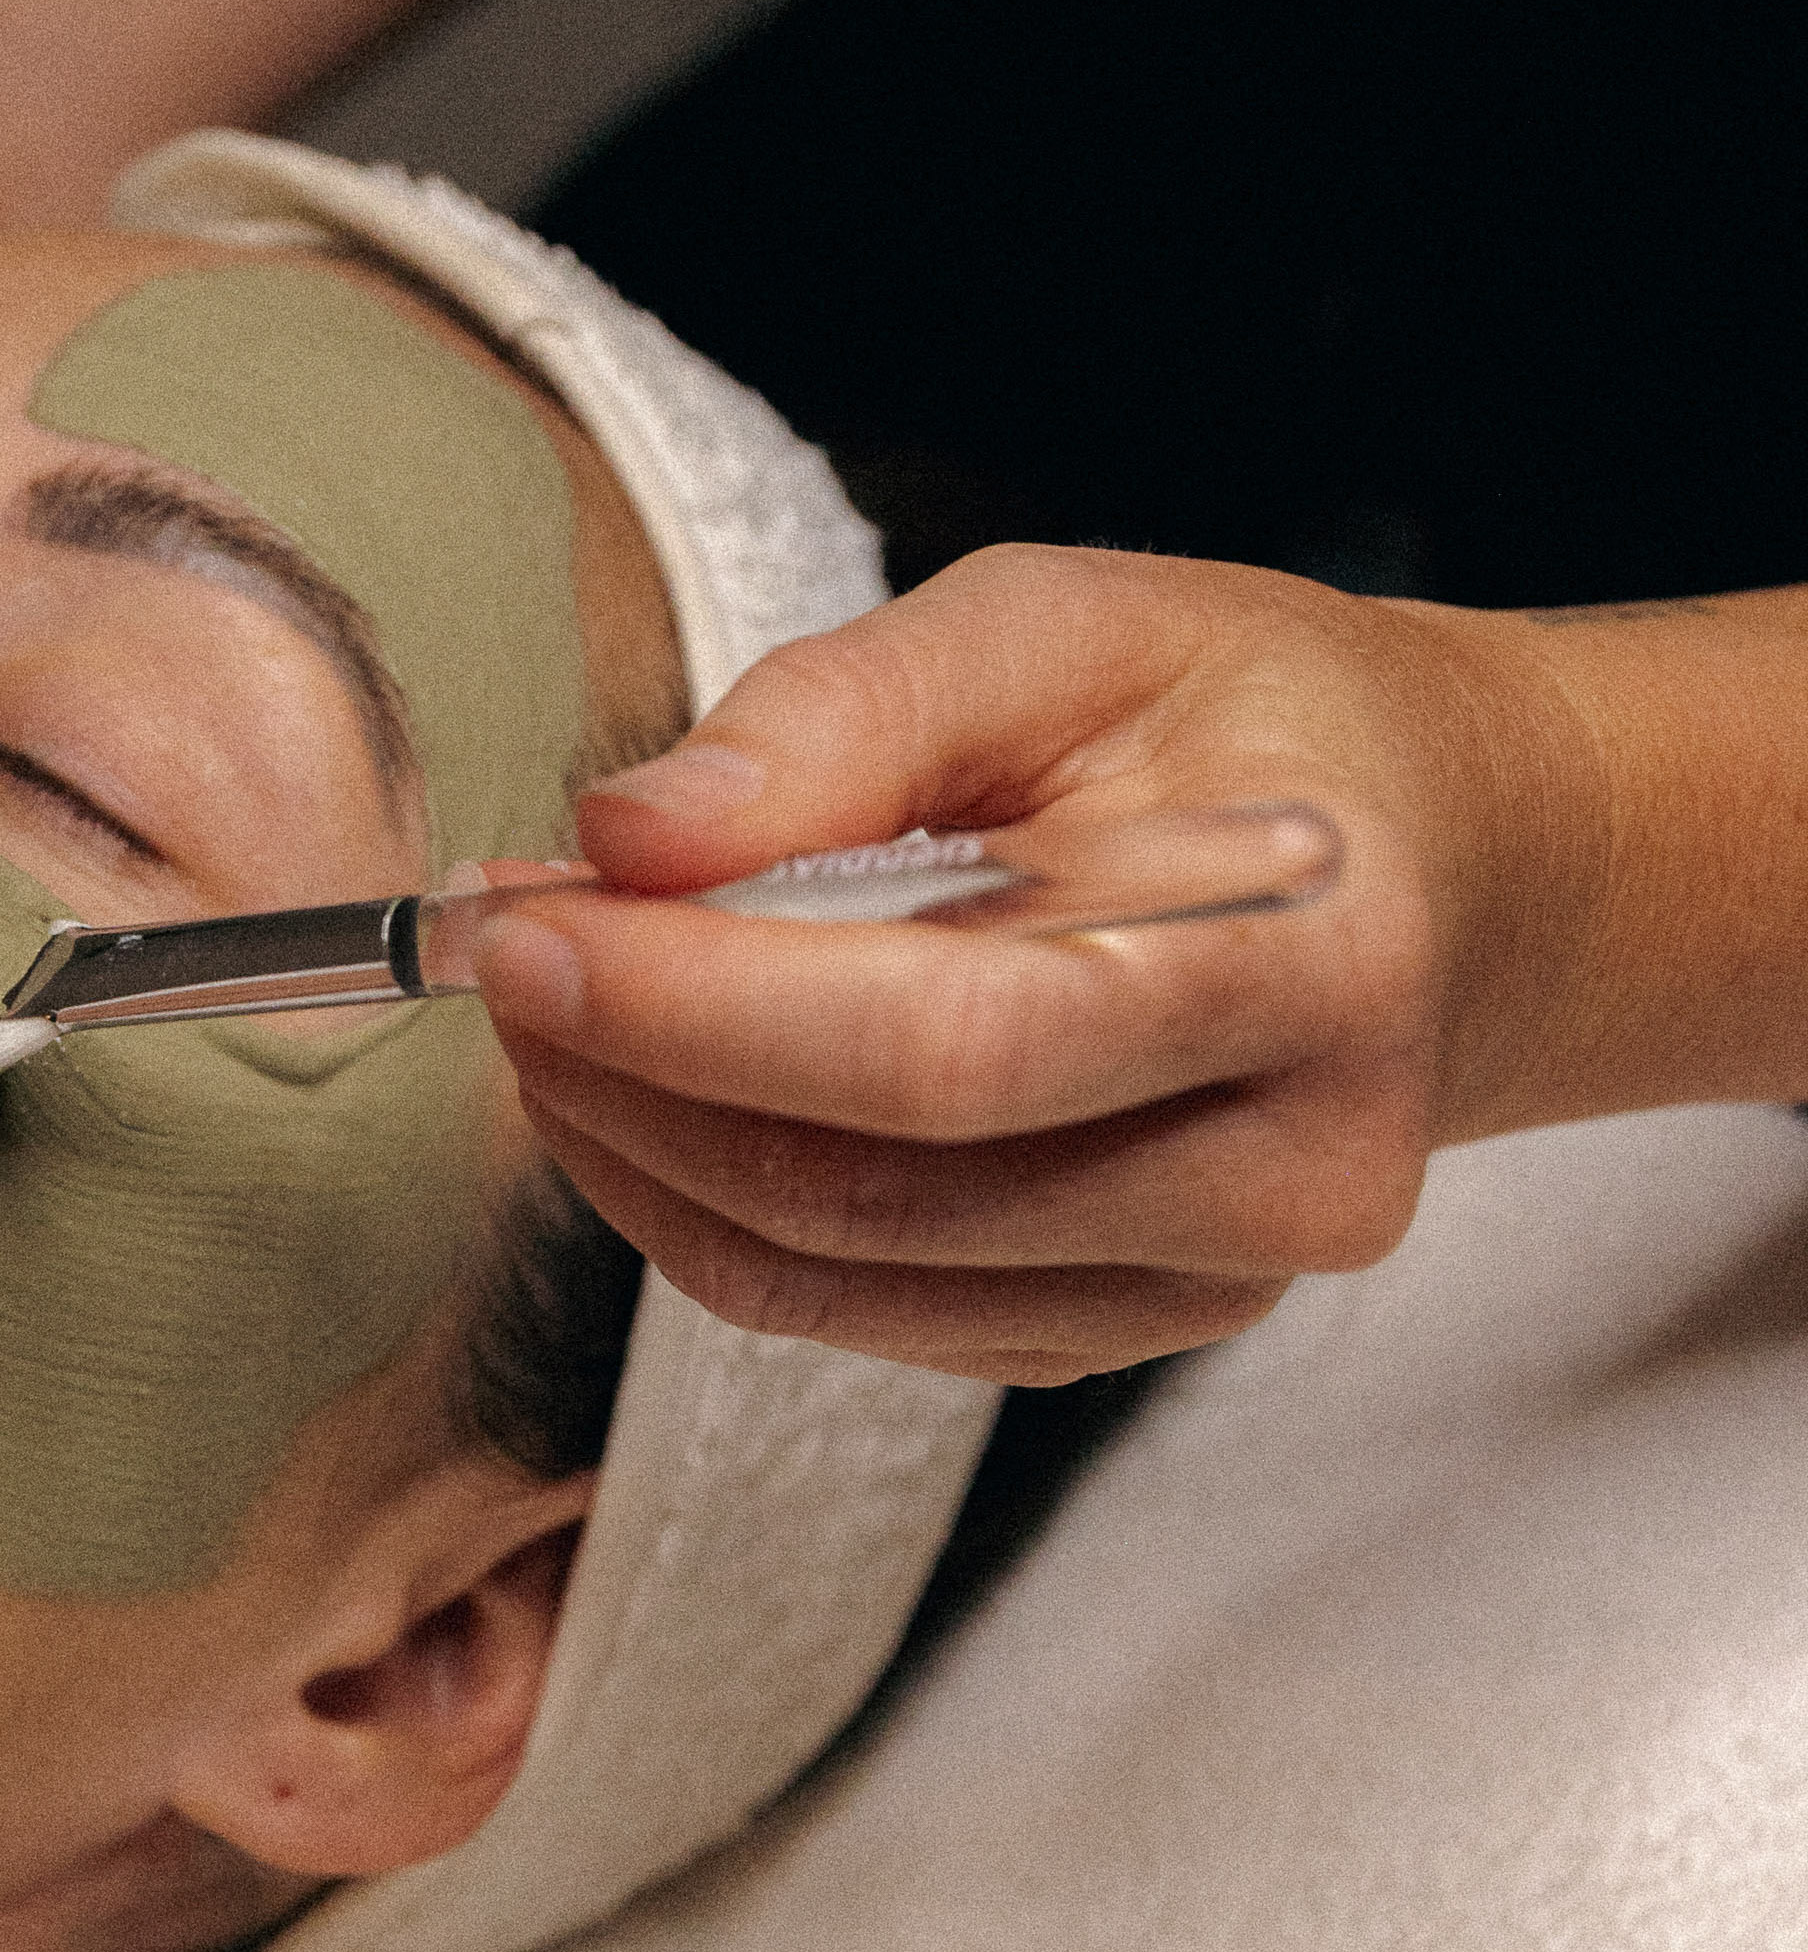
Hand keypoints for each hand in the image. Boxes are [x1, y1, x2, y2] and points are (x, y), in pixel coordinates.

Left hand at [471, 545, 1608, 1381]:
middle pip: (874, 1187)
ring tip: (554, 1009)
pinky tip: (646, 1091)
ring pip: (837, 1275)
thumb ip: (843, 712)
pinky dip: (705, 1208)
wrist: (1446, 872)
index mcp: (1306, 955)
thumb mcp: (1064, 622)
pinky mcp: (1125, 1329)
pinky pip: (854, 1315)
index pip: (949, 1041)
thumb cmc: (1246, 720)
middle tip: (506, 955)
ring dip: (639, 1150)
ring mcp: (1211, 1280)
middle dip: (635, 1076)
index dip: (698, 1007)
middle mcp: (1287, 1164)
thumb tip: (627, 837)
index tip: (526, 931)